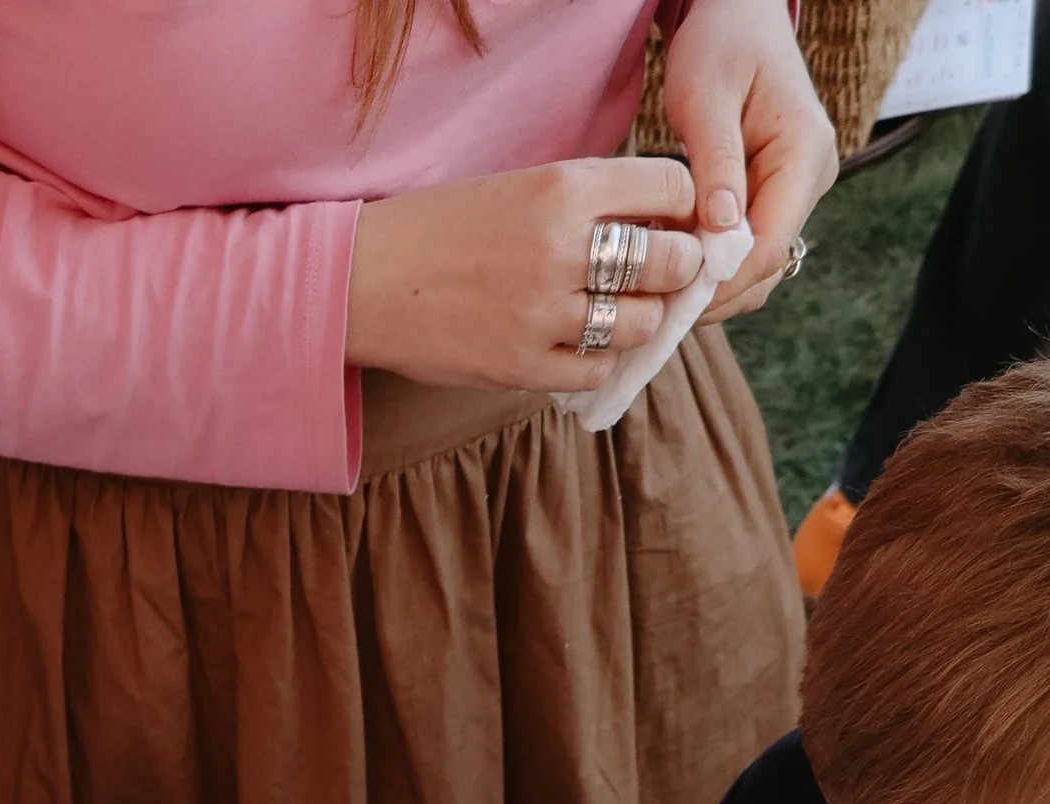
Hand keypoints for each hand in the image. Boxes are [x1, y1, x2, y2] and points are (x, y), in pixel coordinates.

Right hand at [346, 159, 705, 391]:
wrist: (365, 280)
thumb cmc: (445, 228)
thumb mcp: (520, 186)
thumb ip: (587, 200)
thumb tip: (662, 224)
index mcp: (563, 187)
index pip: (672, 190)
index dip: (684, 208)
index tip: (674, 222)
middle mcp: (561, 247)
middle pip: (669, 262)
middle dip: (676, 267)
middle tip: (663, 274)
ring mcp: (542, 311)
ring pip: (639, 323)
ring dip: (637, 319)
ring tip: (614, 312)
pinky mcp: (522, 365)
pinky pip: (595, 370)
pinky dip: (595, 359)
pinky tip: (575, 344)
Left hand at [665, 0, 836, 317]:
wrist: (737, 15)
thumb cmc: (721, 42)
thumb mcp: (706, 96)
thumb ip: (715, 162)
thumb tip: (721, 228)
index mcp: (805, 152)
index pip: (769, 244)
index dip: (721, 282)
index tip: (670, 300)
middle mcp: (812, 177)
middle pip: (766, 265)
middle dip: (713, 291)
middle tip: (652, 305)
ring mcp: (797, 190)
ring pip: (756, 264)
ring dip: (710, 282)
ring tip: (657, 288)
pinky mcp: (776, 196)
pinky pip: (745, 247)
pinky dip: (711, 262)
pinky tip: (672, 263)